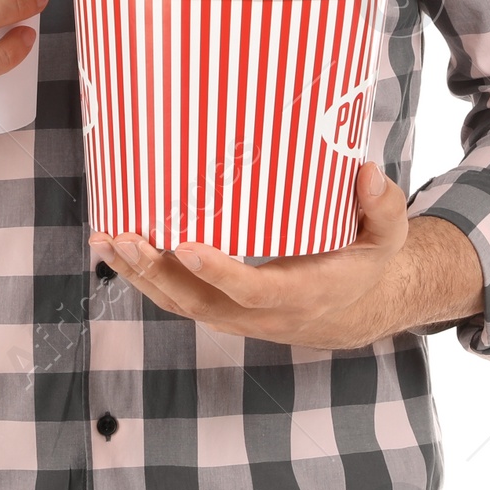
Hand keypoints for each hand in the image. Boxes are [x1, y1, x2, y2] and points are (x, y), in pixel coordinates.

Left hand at [89, 162, 417, 350]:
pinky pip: (176, 299)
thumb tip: (367, 172)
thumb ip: (381, 205)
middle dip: (157, 272)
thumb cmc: (366, 259)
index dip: (220, 273)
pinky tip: (115, 249)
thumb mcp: (386, 234)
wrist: (355, 309)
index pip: (254, 291)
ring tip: (103, 239)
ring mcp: (237, 317)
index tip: (187, 245)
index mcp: (303, 293)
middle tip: (124, 236)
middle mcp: (263, 314)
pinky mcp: (221, 309)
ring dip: (139, 275)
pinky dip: (144, 278)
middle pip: (200, 303)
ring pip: (180, 304)